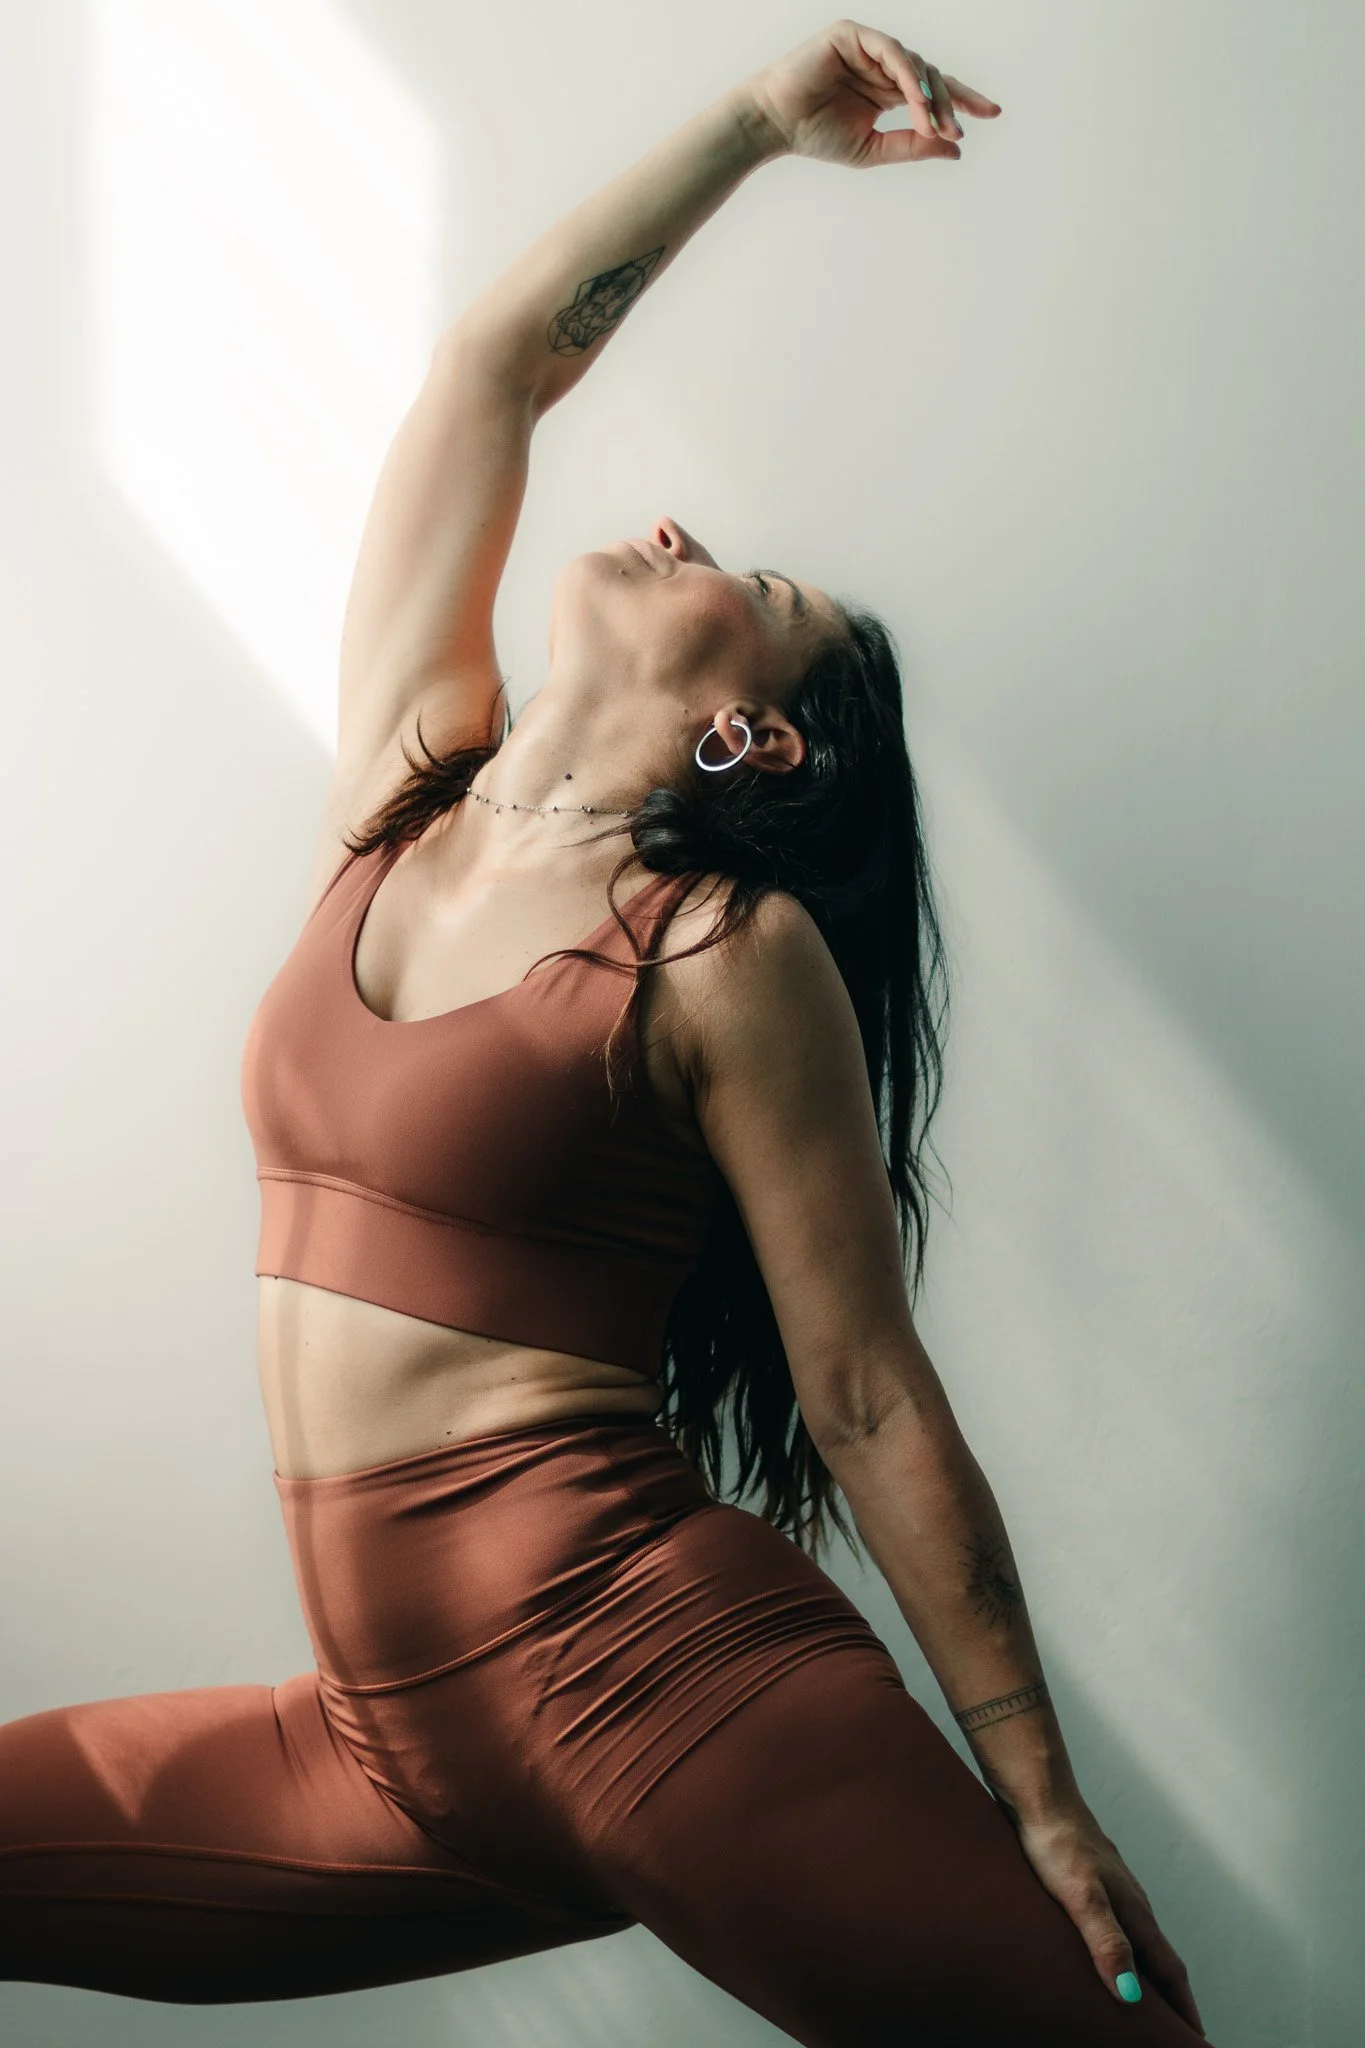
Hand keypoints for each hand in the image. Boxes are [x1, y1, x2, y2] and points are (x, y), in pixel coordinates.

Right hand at [743, 19, 999, 169]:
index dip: (964, 100)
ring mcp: (869, 47)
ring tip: (935, 126)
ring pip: (915, 65)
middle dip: (950, 103)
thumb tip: (956, 149)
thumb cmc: (816, 137)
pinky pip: (892, 52)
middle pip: (932, 76)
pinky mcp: (853, 35)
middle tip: (958, 132)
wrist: (775, 124)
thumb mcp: (873, 149)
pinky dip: (908, 78)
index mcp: (887, 90)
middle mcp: (882, 65)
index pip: (934, 90)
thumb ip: (913, 146)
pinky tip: (917, 103)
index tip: (992, 114)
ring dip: (930, 97)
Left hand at [1012, 1799, 1205, 2034]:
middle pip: (1160, 1963)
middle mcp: (1132, 1904)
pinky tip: (1102, 1956)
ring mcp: (1113, 1892)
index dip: (1184, 2009)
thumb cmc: (1058, 1843)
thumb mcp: (1082, 1897)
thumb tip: (1132, 1996)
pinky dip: (1121, 1954)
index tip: (1196, 2041)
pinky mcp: (1091, 1882)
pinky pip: (1116, 1929)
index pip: (1171, 1972)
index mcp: (1136, 1913)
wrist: (1038, 1796)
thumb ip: (1107, 1943)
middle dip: (1170, 2001)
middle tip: (1170, 2034)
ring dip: (1146, 1978)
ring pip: (1139, 1944)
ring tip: (1142, 2008)